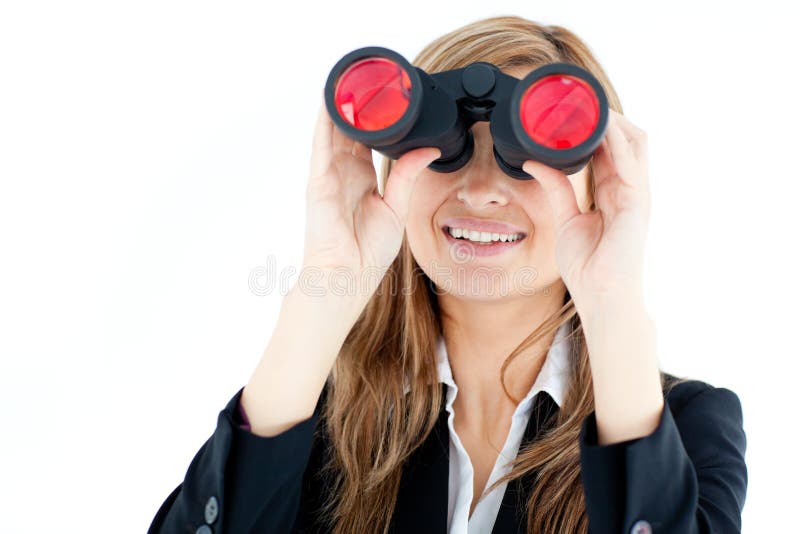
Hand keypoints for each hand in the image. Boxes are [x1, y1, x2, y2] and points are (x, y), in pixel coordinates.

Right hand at [301, 93, 440, 300]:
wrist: (347, 276)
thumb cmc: (367, 251)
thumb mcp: (396, 208)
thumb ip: (407, 175)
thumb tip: (429, 149)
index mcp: (363, 180)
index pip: (368, 141)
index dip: (376, 120)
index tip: (387, 97)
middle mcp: (345, 173)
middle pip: (350, 131)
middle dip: (358, 107)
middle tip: (370, 78)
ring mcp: (329, 175)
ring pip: (334, 131)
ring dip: (340, 106)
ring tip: (348, 78)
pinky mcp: (319, 180)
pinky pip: (321, 144)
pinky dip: (325, 122)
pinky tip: (330, 100)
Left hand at [522, 109, 650, 303]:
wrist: (601, 294)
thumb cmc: (588, 264)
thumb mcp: (565, 219)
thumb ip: (555, 188)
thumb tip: (534, 162)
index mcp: (613, 191)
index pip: (608, 148)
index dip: (594, 126)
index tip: (572, 108)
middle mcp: (629, 188)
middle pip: (626, 138)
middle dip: (607, 116)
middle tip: (580, 98)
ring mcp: (637, 193)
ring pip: (635, 142)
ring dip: (615, 120)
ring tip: (591, 102)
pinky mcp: (638, 202)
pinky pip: (631, 163)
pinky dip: (616, 141)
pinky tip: (600, 126)